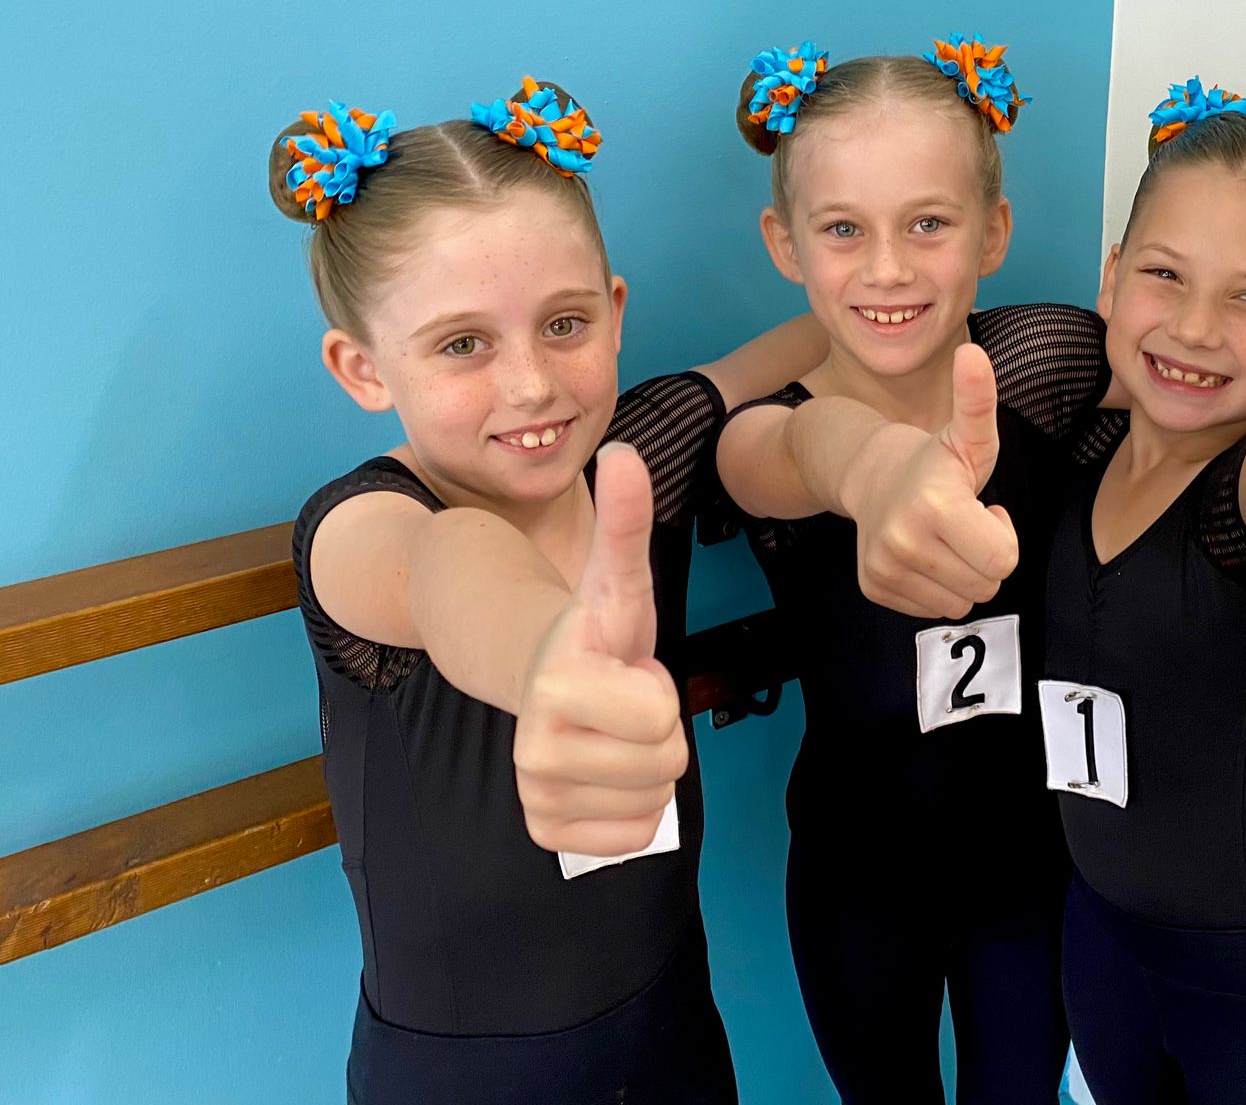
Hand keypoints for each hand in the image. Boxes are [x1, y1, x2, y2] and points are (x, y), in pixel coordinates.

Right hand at [514, 444, 688, 854]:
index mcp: (558, 682)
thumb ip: (627, 522)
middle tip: (626, 705)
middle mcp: (536, 746)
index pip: (661, 715)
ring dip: (648, 769)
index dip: (660, 689)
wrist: (549, 682)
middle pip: (664, 763)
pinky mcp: (546, 832)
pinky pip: (631, 838)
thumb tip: (624, 452)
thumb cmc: (599, 634)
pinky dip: (633, 811)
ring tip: (615, 732)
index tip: (628, 668)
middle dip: (659, 732)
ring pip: (653, 802)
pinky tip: (606, 772)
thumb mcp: (619, 580)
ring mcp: (536, 793)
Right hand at [844, 343, 1019, 617]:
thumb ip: (978, 399)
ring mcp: (885, 568)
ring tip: (944, 536)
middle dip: (985, 557)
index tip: (983, 509)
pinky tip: (925, 552)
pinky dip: (937, 587)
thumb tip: (973, 352)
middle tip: (964, 522)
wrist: (872, 473)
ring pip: (962, 602)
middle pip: (987, 585)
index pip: (1004, 560)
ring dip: (963, 574)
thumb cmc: (937, 459)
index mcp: (935, 506)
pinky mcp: (875, 587)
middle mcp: (904, 542)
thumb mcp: (969, 433)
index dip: (1003, 535)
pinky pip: (933, 610)